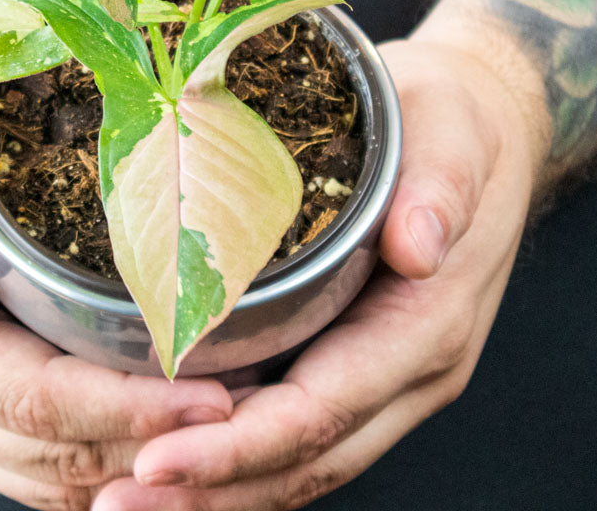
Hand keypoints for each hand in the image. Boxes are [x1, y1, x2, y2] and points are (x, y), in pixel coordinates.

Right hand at [0, 91, 232, 510]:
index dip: (126, 408)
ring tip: (238, 429)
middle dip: (159, 444)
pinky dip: (120, 462)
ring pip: (61, 479)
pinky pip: (53, 469)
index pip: (34, 401)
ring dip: (149, 465)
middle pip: (59, 454)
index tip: (212, 401)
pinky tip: (178, 436)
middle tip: (255, 419)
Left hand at [93, 21, 550, 510]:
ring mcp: (387, 372)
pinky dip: (241, 456)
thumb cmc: (456, 123)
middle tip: (115, 503)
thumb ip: (442, 187)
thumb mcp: (455, 133)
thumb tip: (420, 246)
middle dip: (210, 492)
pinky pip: (301, 426)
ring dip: (219, 490)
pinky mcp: (360, 356)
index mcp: (426, 326)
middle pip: (304, 459)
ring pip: (301, 459)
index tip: (157, 460)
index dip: (238, 445)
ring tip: (128, 498)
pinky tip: (182, 456)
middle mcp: (409, 370)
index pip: (323, 411)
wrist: (480, 123)